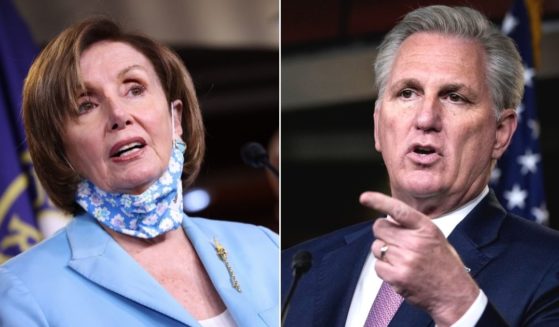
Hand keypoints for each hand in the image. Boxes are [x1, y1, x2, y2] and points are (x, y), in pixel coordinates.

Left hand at [360, 192, 479, 326]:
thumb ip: (412, 226)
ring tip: (402, 259)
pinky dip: (384, 268)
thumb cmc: (444, 264)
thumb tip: (388, 219)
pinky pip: (377, 265)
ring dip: (384, 252)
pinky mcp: (397, 277)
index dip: (379, 201)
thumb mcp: (435, 237)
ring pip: (377, 247)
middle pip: (379, 228)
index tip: (365, 197)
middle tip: (396, 242)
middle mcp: (415, 242)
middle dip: (383, 233)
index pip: (398, 210)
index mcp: (426, 228)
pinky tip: (400, 271)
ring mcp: (405, 260)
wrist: (454, 295)